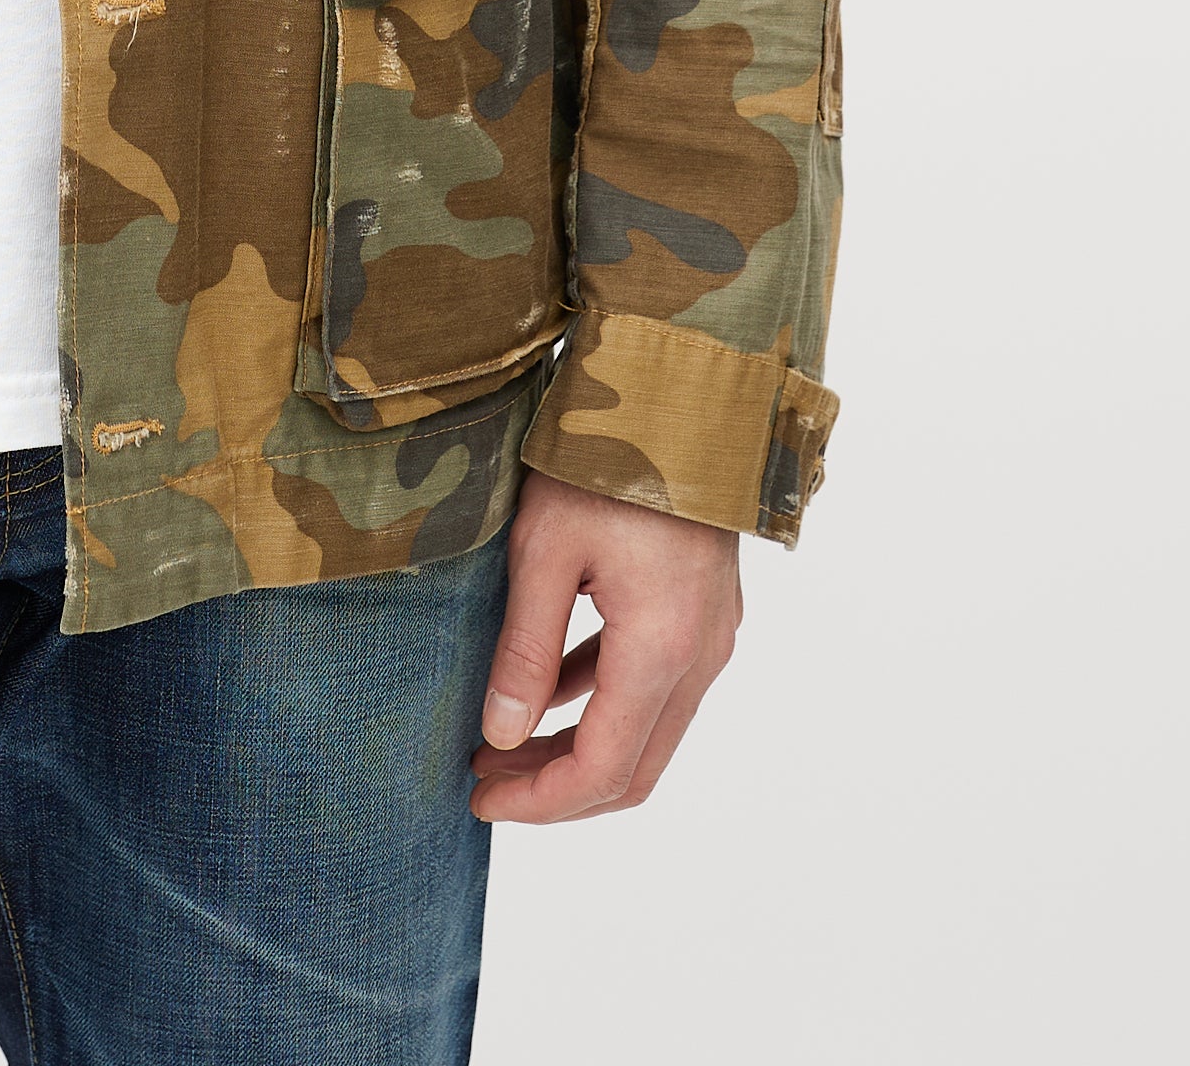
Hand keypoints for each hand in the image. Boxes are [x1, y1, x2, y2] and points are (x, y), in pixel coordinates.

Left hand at [470, 475, 739, 823]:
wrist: (681, 388)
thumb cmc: (606, 458)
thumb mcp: (545, 549)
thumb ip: (526, 650)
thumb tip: (500, 736)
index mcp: (662, 647)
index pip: (603, 768)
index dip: (540, 800)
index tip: (480, 799)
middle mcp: (700, 655)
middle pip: (633, 767)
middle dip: (556, 787)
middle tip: (484, 780)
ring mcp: (709, 634)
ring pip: (647, 732)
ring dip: (578, 748)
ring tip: (501, 742)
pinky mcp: (703, 610)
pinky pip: (655, 684)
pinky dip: (602, 703)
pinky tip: (546, 691)